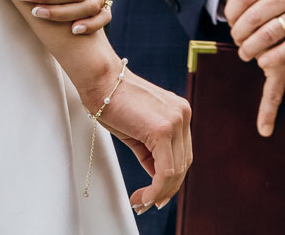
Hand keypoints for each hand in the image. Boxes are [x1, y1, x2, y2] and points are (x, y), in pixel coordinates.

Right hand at [94, 65, 191, 214]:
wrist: (100, 81)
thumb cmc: (112, 103)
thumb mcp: (138, 131)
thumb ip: (151, 152)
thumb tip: (157, 179)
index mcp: (180, 113)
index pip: (183, 154)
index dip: (172, 179)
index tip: (155, 195)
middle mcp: (183, 115)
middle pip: (184, 163)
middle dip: (167, 189)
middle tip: (147, 204)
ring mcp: (176, 121)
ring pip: (176, 170)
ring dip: (160, 192)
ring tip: (141, 202)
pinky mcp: (163, 129)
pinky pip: (166, 169)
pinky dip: (156, 188)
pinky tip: (144, 196)